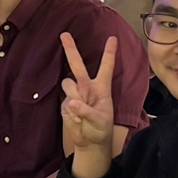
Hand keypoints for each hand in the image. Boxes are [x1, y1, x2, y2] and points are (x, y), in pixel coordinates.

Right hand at [60, 33, 116, 151]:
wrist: (90, 142)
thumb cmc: (101, 128)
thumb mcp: (100, 119)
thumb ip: (86, 110)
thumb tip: (71, 102)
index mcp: (101, 87)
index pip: (106, 66)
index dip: (109, 52)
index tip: (112, 38)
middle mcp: (87, 87)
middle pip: (77, 65)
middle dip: (70, 49)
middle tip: (64, 35)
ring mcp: (74, 94)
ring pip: (68, 85)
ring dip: (75, 97)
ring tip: (83, 114)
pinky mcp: (65, 104)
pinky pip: (65, 102)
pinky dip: (71, 113)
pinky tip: (78, 121)